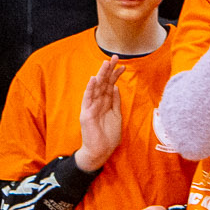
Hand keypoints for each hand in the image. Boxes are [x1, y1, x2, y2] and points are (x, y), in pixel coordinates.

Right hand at [75, 56, 124, 171]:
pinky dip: (90, 89)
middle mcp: (98, 102)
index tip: (123, 65)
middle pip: (104, 83)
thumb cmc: (108, 136)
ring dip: (101, 75)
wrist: (100, 151)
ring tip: (106, 63)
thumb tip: (116, 88)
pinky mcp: (86, 114)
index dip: (116, 75)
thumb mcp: (116, 116)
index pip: (111, 85)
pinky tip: (94, 79)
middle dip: (109, 70)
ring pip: (96, 88)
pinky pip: (88, 99)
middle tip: (115, 57)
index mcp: (105, 103)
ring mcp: (91, 107)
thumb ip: (115, 102)